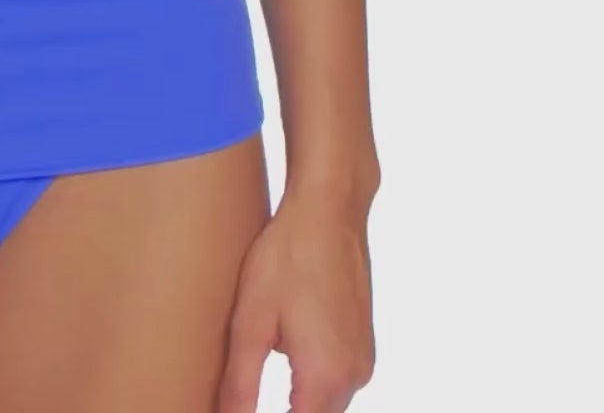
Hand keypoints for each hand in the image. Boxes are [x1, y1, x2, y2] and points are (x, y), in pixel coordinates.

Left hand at [216, 187, 375, 412]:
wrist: (329, 211)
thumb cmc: (287, 257)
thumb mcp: (251, 320)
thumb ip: (241, 383)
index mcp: (326, 378)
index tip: (240, 409)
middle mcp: (354, 377)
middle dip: (284, 411)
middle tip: (242, 396)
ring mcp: (362, 360)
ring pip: (325, 403)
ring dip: (296, 401)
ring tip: (267, 356)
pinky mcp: (362, 343)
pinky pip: (335, 380)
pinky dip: (310, 380)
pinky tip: (285, 349)